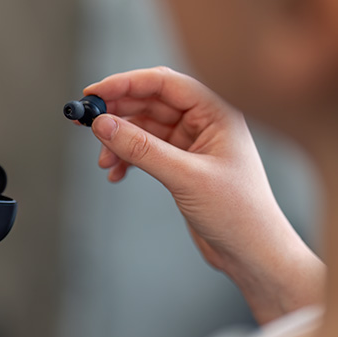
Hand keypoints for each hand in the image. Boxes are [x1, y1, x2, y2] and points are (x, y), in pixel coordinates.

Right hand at [85, 67, 324, 321]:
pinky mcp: (184, 165)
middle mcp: (206, 122)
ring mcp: (194, 143)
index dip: (126, 83)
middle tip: (84, 123)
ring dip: (120, 140)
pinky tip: (116, 173)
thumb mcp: (185, 177)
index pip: (165, 83)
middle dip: (117, 111)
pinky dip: (128, 158)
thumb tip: (103, 125)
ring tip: (104, 161)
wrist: (254, 253)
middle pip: (151, 102)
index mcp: (218, 112)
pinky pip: (148, 150)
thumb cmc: (238, 213)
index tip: (93, 94)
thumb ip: (142, 149)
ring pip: (145, 127)